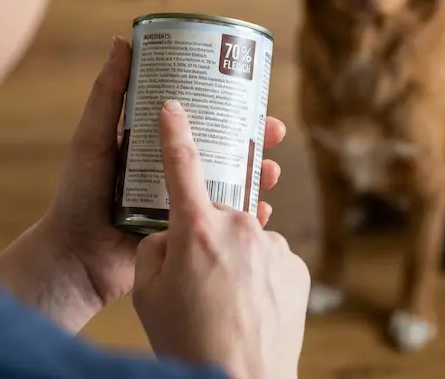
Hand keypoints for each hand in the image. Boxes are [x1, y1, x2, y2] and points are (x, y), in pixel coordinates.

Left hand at [2, 37, 285, 329]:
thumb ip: (107, 96)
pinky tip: (262, 210)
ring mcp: (183, 206)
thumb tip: (122, 41)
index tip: (254, 96)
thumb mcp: (92, 139)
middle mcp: (174, 174)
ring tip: (271, 171)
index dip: (230, 108)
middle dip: (254, 142)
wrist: (73, 260)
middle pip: (225, 152)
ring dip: (257, 177)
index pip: (201, 122)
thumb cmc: (77, 195)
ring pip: (231, 186)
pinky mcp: (188, 236)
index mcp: (156, 148)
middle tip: (275, 133)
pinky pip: (223, 224)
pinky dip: (246, 217)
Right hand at [132, 101, 309, 378]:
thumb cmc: (188, 339)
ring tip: (223, 303)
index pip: (181, 165)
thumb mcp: (148, 293)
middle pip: (216, 214)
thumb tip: (172, 234)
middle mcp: (240, 227)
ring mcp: (274, 245)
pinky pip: (269, 258)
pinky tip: (249, 307)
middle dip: (204, 235)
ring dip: (233, 259)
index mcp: (197, 229)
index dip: (174, 131)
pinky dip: (257, 275)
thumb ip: (155, 248)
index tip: (174, 104)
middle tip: (196, 279)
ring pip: (245, 239)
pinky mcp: (296, 266)